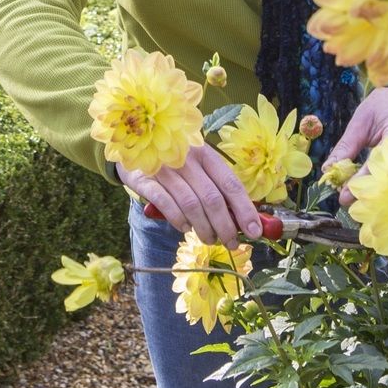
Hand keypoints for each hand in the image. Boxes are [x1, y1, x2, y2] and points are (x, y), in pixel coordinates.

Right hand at [118, 143, 261, 246]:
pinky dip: (178, 220)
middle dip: (225, 226)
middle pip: (212, 198)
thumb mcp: (198, 165)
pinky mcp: (145, 179)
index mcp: (206, 153)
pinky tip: (185, 228)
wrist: (134, 144)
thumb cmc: (175, 160)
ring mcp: (165, 168)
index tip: (254, 231)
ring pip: (191, 205)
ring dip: (204, 228)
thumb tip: (241, 218)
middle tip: (231, 243)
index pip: (230, 184)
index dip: (245, 210)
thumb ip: (217, 187)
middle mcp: (187, 158)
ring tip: (210, 239)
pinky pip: (166, 204)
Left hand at [326, 88, 387, 207]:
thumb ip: (347, 146)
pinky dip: (382, 190)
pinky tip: (367, 198)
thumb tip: (329, 169)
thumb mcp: (361, 121)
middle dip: (367, 194)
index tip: (344, 195)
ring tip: (354, 204)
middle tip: (346, 202)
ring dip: (374, 195)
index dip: (361, 180)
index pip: (378, 161)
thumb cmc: (383, 107)